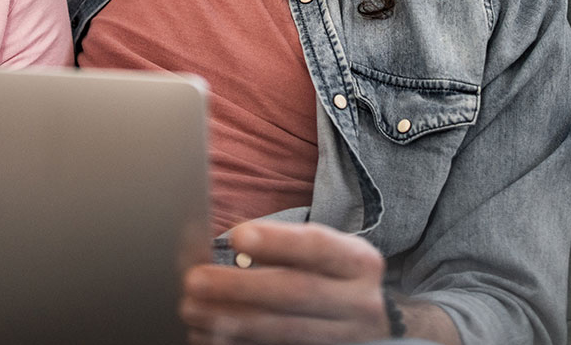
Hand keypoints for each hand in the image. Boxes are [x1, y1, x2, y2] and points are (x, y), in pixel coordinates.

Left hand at [181, 221, 395, 344]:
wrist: (377, 325)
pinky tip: (212, 336)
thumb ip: (287, 247)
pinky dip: (242, 344)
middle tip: (196, 280)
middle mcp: (359, 302)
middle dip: (242, 286)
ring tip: (194, 310)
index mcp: (359, 263)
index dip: (277, 242)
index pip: (317, 248)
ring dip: (233, 321)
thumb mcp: (330, 256)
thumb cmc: (337, 279)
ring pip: (285, 331)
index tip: (236, 237)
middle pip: (297, 292)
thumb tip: (229, 242)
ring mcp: (346, 338)